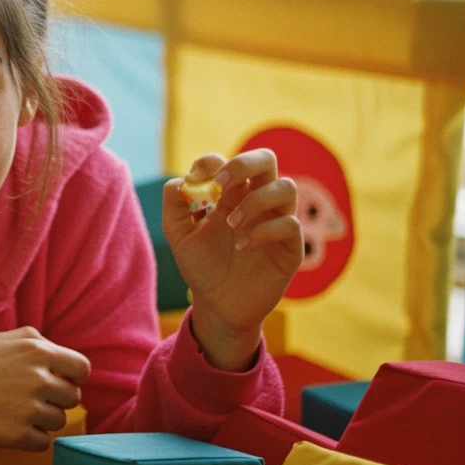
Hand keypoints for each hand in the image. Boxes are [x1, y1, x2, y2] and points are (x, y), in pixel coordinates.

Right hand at [0, 327, 90, 451]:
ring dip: (44, 419)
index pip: (82, 369)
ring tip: (17, 410)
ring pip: (59, 421)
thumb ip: (39, 343)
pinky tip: (12, 426)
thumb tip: (64, 360)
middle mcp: (39, 380)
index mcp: (38, 351)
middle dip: (57, 398)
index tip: (61, 380)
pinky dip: (32, 438)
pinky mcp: (18, 436)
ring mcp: (30, 409)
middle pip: (73, 398)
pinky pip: (44, 442)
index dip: (73, 376)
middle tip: (32, 396)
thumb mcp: (6, 337)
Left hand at [163, 151, 303, 370]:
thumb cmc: (201, 266)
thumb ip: (174, 206)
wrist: (217, 305)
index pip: (229, 162)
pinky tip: (242, 246)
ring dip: (255, 200)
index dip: (213, 162)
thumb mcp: (179, 236)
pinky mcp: (290, 246)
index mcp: (230, 195)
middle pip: (266, 159)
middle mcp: (257, 201)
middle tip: (220, 185)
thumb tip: (182, 181)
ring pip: (286, 187)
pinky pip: (289, 224)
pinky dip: (263, 230)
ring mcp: (276, 221)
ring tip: (231, 224)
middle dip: (243, 164)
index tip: (197, 177)